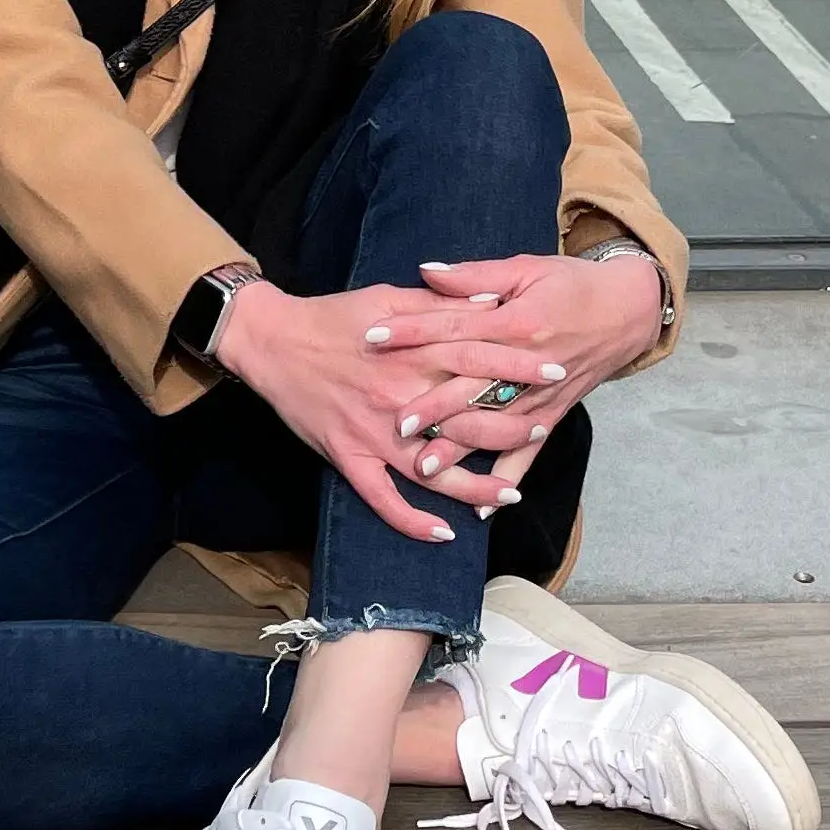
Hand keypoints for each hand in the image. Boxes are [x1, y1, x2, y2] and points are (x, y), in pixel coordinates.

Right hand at [209, 279, 530, 541]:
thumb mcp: (388, 296)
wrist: (271, 342)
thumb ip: (440, 304)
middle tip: (543, 430)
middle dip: (510, 428)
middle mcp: (399, 397)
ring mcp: (373, 433)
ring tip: (510, 495)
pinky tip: (442, 533)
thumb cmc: (333, 317)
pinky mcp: (348, 456)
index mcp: (411, 352)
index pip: (479, 360)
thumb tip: (490, 301)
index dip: (520, 368)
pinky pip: (382, 498)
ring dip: (474, 485)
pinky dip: (411, 520)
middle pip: (466, 419)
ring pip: (434, 469)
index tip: (557, 372)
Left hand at [358, 252, 666, 492]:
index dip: (413, 332)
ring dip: (462, 448)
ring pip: (496, 427)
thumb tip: (426, 271)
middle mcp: (530, 366)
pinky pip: (529, 452)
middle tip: (396, 423)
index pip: (456, 329)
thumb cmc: (571, 284)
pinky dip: (507, 479)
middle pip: (474, 388)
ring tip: (425, 466)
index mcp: (519, 323)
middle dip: (433, 406)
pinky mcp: (553, 415)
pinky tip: (483, 508)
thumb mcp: (526, 268)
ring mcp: (542, 397)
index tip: (374, 338)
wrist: (630, 310)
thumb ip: (474, 276)